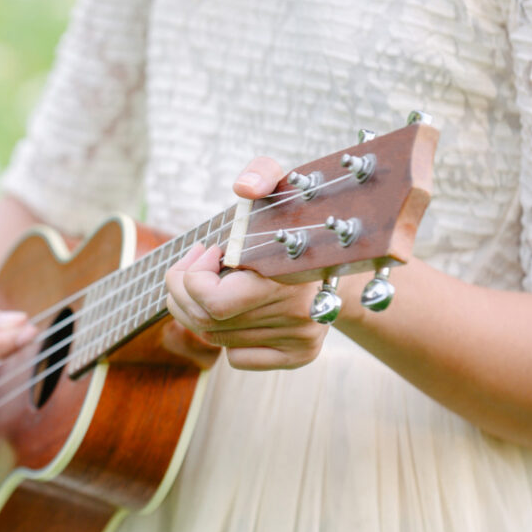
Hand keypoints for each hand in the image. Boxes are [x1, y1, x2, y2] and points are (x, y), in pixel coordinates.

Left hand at [163, 157, 328, 370]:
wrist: (349, 255)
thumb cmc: (301, 220)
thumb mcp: (285, 185)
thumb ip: (262, 173)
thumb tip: (244, 188)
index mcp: (289, 276)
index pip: (213, 302)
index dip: (192, 276)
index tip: (206, 249)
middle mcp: (299, 315)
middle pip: (205, 322)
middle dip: (182, 291)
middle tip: (191, 265)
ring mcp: (300, 339)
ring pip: (216, 339)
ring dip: (198, 309)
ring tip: (210, 281)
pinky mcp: (300, 355)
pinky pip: (237, 358)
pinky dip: (225, 336)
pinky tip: (235, 309)